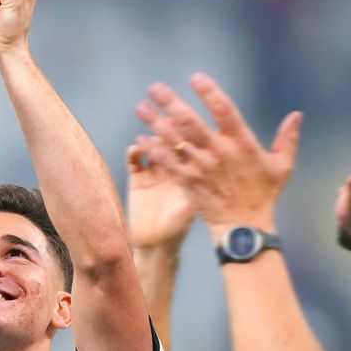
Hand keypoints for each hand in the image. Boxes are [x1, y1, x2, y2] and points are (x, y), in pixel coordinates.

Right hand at [126, 100, 194, 252]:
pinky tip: (137, 147)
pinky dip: (136, 150)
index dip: (192, 124)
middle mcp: (176, 165)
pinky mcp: (138, 178)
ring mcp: (157, 170)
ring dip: (150, 129)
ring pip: (154, 142)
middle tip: (167, 104)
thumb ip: (201, 187)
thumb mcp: (193, 207)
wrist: (158, 246)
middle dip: (169, 118)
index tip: (192, 113)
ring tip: (148, 119)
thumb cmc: (180, 229)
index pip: (194, 138)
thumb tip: (215, 170)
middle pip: (174, 135)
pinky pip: (135, 158)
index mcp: (193, 168)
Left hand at [143, 74, 302, 237]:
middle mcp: (219, 152)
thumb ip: (288, 139)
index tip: (195, 78)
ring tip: (141, 108)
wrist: (244, 228)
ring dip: (155, 122)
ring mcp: (201, 167)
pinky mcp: (188, 183)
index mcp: (242, 143)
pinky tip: (140, 139)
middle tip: (155, 88)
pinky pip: (167, 163)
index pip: (224, 109)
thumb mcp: (282, 167)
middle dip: (171, 102)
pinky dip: (153, 150)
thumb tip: (297, 114)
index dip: (209, 92)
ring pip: (174, 140)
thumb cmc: (264, 196)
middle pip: (191, 121)